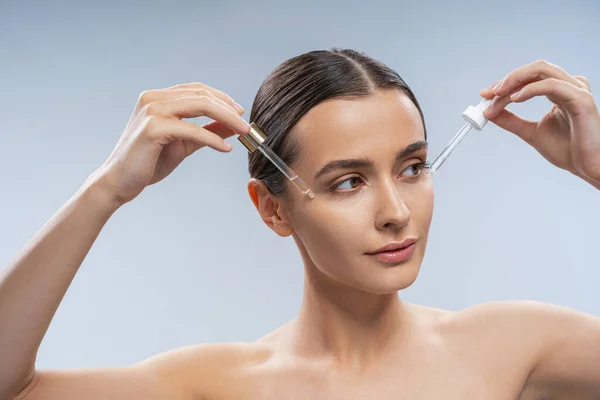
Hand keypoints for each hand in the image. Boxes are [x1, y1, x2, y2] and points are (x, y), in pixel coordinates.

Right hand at [90, 82, 250, 205]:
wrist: (120, 182)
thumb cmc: (149, 162)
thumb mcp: (185, 142)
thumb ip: (207, 131)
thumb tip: (234, 125)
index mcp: (157, 97)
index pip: (197, 89)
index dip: (221, 98)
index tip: (240, 112)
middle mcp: (153, 98)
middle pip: (202, 95)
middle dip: (229, 109)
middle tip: (246, 125)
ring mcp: (152, 111)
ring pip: (200, 106)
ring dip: (227, 119)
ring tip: (243, 132)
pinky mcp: (153, 128)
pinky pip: (192, 130)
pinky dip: (212, 139)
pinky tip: (225, 148)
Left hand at [480, 60, 599, 185]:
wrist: (587, 167)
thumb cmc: (568, 150)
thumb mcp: (530, 132)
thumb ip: (511, 121)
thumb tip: (488, 112)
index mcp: (559, 91)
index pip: (528, 78)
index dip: (505, 84)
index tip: (485, 95)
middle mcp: (568, 85)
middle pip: (533, 69)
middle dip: (507, 80)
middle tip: (488, 94)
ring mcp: (576, 90)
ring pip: (542, 70)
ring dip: (514, 82)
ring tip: (498, 96)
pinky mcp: (581, 99)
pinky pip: (552, 85)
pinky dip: (530, 89)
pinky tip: (515, 99)